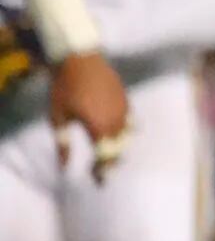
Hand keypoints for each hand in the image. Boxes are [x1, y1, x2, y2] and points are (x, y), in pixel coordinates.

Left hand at [47, 52, 129, 181]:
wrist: (80, 59)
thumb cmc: (65, 88)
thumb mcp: (58, 118)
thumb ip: (63, 144)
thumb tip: (64, 166)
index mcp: (98, 128)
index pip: (105, 157)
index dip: (102, 171)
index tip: (98, 181)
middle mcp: (115, 121)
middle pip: (119, 149)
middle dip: (112, 162)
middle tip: (104, 172)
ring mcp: (123, 109)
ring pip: (127, 136)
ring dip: (119, 147)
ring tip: (111, 153)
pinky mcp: (126, 99)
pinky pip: (131, 121)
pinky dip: (126, 131)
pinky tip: (119, 132)